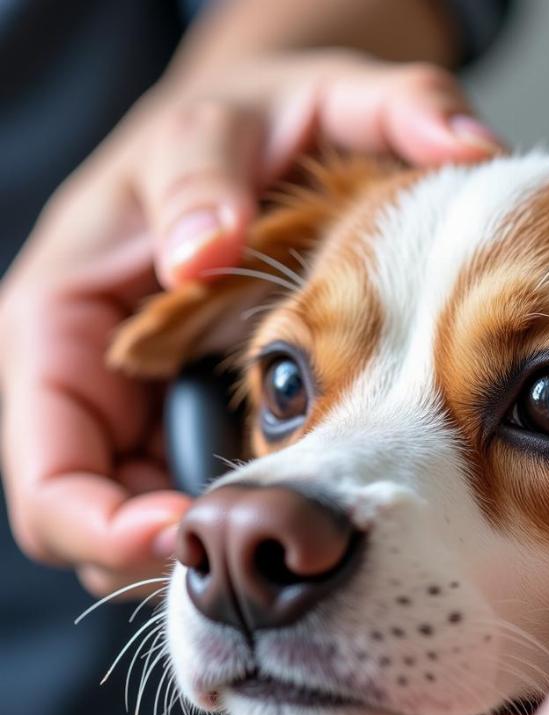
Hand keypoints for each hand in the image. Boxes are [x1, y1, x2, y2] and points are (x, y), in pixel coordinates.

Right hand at [0, 51, 501, 596]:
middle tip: (261, 565)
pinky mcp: (190, 413)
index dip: (107, 530)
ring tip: (293, 548)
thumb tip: (270, 216)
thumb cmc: (244, 120)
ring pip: (148, 517)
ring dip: (211, 548)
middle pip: (97, 519)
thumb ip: (262, 147)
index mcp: (61, 320)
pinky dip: (236, 517)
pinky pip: (194, 491)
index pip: (50, 476)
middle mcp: (92, 375)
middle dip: (166, 557)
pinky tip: (302, 510)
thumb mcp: (243, 119)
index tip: (195, 541)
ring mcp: (141, 402)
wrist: (267, 133)